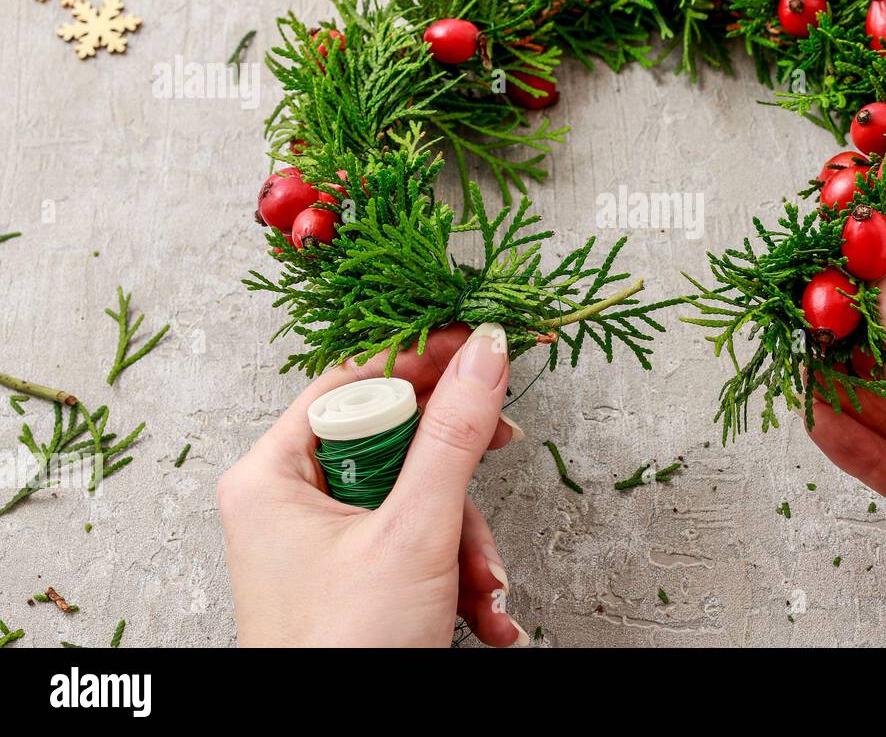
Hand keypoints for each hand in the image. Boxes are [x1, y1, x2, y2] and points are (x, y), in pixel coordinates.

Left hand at [218, 322, 528, 646]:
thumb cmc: (341, 652)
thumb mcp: (412, 532)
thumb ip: (453, 435)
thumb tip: (483, 352)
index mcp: (273, 474)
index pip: (356, 379)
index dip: (423, 358)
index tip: (480, 347)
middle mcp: (291, 500)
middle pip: (396, 440)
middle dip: (458, 482)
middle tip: (500, 450)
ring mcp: (323, 541)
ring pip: (418, 497)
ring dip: (467, 542)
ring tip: (483, 588)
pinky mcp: (354, 574)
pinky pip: (416, 541)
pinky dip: (456, 571)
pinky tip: (480, 610)